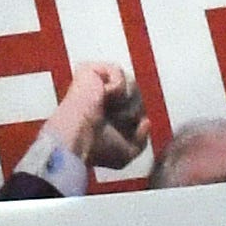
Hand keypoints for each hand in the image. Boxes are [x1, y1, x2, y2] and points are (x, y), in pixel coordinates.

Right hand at [37, 63, 148, 180]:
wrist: (79, 136)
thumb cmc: (95, 148)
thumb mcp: (126, 154)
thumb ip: (141, 140)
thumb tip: (146, 122)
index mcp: (106, 116)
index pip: (135, 110)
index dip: (136, 120)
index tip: (125, 132)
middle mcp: (100, 99)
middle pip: (137, 97)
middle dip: (133, 112)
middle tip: (116, 121)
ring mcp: (96, 84)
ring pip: (131, 85)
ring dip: (126, 102)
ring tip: (110, 110)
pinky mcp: (91, 70)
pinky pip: (119, 73)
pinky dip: (116, 88)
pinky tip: (103, 96)